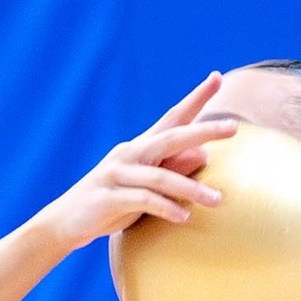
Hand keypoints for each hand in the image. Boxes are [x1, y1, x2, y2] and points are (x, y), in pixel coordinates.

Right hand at [44, 73, 233, 246]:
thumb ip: (174, 170)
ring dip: (191, 188)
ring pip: (160, 175)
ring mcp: (117, 173)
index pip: (173, 118)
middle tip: (234, 127)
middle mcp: (130, 153)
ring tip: (217, 200)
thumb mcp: (147, 186)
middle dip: (203, 131)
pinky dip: (166, 207)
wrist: (66, 223)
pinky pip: (143, 200)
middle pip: (171, 137)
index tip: (217, 77)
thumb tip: (204, 155)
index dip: (196, 98)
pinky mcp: (109, 197)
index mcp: (141, 147)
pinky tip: (184, 218)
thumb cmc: (113, 204)